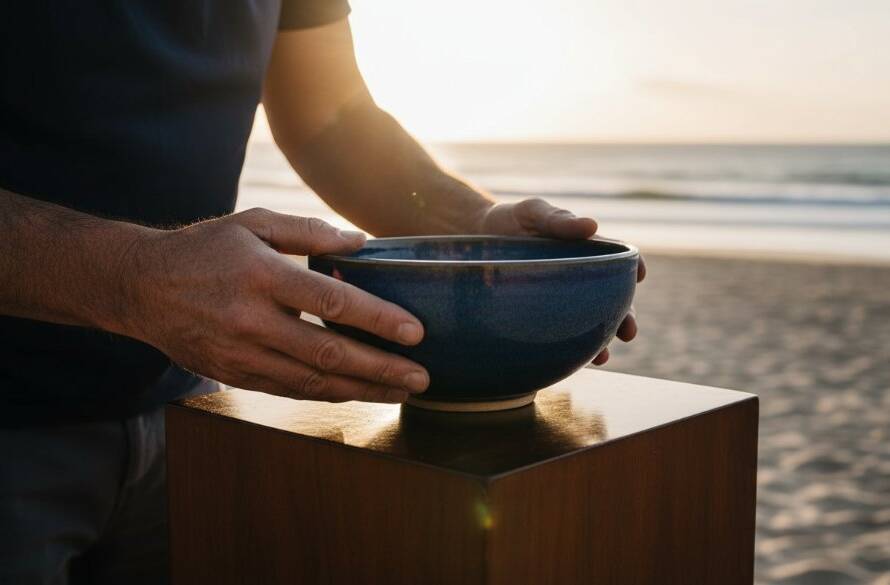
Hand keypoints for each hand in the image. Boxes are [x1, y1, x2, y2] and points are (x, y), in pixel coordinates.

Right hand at [122, 208, 429, 402]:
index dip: (377, 319)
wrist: (141, 286)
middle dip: (381, 369)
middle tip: (421, 378)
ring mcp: (239, 353)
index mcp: (261, 275)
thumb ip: (308, 232)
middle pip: (327, 352)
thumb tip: (360, 243)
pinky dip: (327, 394)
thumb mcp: (253, 223)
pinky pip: (289, 390)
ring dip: (361, 390)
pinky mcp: (232, 374)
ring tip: (401, 392)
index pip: (330, 302)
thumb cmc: (205, 248)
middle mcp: (250, 319)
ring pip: (311, 381)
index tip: (416, 332)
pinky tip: (357, 393)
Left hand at [475, 198, 645, 364]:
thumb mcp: (534, 213)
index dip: (632, 268)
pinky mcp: (540, 316)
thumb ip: (559, 220)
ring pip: (589, 323)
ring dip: (599, 342)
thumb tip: (592, 226)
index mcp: (585, 250)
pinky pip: (558, 335)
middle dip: (624, 317)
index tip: (639, 275)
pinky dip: (568, 350)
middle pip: (611, 300)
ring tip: (602, 357)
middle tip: (629, 332)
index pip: (617, 260)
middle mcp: (579, 278)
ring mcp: (561, 299)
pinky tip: (569, 363)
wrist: (476, 237)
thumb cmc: (512, 220)